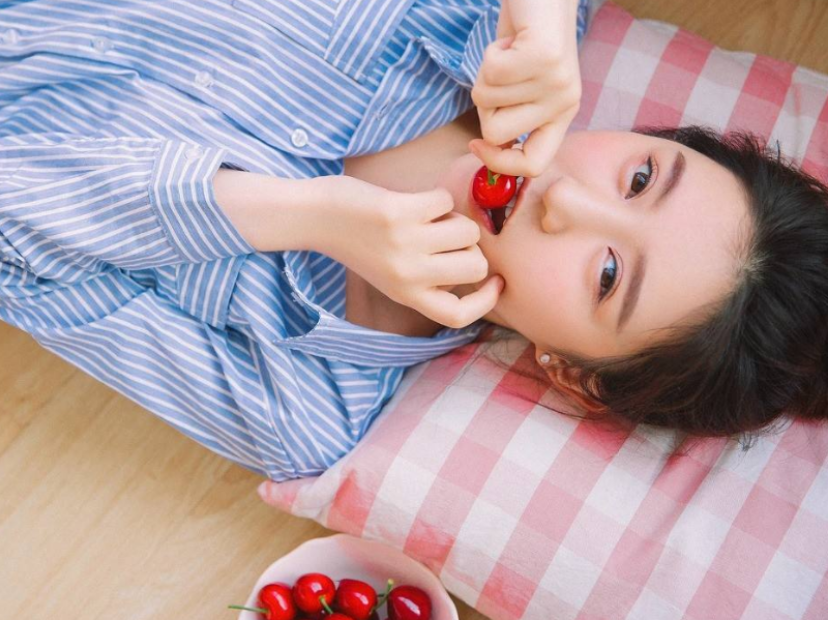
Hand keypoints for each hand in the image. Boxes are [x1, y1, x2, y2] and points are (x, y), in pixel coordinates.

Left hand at [314, 176, 503, 328]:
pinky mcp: (399, 214)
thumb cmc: (359, 241)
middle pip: (476, 266)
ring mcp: (404, 245)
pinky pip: (446, 201)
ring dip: (455, 217)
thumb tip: (479, 262)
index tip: (497, 283)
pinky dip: (437, 197)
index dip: (486, 303)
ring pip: (468, 231)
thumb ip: (427, 277)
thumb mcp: (391, 275)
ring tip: (429, 216)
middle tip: (449, 235)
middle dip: (472, 246)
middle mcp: (408, 277)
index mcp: (407, 295)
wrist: (315, 217)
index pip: (457, 316)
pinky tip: (415, 201)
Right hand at [470, 0, 581, 177]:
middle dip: (485, 104)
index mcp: (562, 115)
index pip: (534, 165)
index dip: (499, 162)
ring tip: (511, 51)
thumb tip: (487, 148)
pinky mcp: (544, 57)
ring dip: (487, 72)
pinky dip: (490, 52)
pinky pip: (491, 71)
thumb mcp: (522, 86)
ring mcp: (556, 82)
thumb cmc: (526, 38)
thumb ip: (510, 117)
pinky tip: (511, 40)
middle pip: (497, 134)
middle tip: (503, 74)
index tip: (476, 144)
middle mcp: (564, 103)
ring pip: (487, 99)